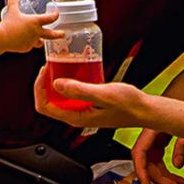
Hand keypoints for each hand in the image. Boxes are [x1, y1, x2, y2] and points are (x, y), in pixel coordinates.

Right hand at [0, 0, 61, 52]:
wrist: (2, 38)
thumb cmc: (8, 23)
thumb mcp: (11, 10)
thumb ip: (14, 3)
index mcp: (36, 22)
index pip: (50, 18)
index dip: (55, 15)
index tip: (57, 14)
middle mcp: (37, 33)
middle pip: (51, 34)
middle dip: (58, 34)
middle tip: (63, 34)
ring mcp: (32, 42)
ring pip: (40, 42)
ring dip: (41, 40)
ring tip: (39, 40)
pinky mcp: (26, 48)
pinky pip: (29, 46)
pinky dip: (27, 43)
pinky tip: (22, 41)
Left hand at [33, 68, 149, 129]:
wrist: (144, 110)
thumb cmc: (129, 105)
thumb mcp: (103, 94)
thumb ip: (80, 90)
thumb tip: (57, 84)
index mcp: (76, 117)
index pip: (44, 107)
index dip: (39, 89)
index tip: (44, 72)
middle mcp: (76, 116)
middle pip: (49, 102)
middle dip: (45, 84)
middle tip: (50, 66)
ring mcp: (82, 111)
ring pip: (59, 98)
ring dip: (56, 82)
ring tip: (59, 66)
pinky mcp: (88, 105)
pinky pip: (71, 95)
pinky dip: (69, 83)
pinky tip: (75, 71)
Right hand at [126, 63, 183, 183]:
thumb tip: (178, 163)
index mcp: (154, 122)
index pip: (140, 151)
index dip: (141, 170)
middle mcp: (153, 127)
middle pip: (147, 159)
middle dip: (157, 176)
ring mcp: (158, 130)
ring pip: (154, 158)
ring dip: (163, 172)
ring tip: (177, 183)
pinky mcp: (165, 131)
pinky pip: (160, 153)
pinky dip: (167, 164)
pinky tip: (177, 171)